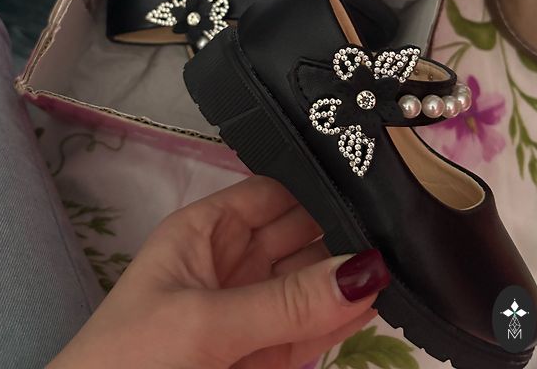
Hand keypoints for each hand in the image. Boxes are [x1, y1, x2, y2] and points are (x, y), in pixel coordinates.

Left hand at [49, 176, 389, 368]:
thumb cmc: (134, 360)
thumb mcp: (205, 323)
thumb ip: (287, 302)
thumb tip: (367, 270)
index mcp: (204, 232)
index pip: (271, 194)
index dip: (315, 186)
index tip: (371, 184)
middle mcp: (233, 263)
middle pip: (299, 235)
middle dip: (342, 232)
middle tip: (400, 226)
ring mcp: (251, 311)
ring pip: (309, 284)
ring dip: (346, 278)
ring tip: (402, 260)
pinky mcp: (265, 357)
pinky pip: (309, 329)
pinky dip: (339, 320)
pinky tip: (375, 303)